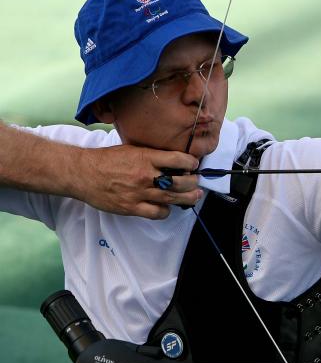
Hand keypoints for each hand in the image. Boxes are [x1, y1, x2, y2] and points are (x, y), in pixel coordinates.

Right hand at [73, 145, 201, 218]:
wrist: (82, 173)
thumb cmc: (106, 159)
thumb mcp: (131, 149)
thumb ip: (152, 155)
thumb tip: (172, 160)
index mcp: (146, 157)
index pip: (178, 159)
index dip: (190, 163)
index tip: (193, 165)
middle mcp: (145, 175)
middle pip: (180, 182)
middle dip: (193, 183)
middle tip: (196, 183)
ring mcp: (139, 193)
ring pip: (172, 199)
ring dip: (187, 198)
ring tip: (194, 196)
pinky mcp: (131, 207)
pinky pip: (157, 213)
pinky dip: (166, 211)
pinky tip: (166, 207)